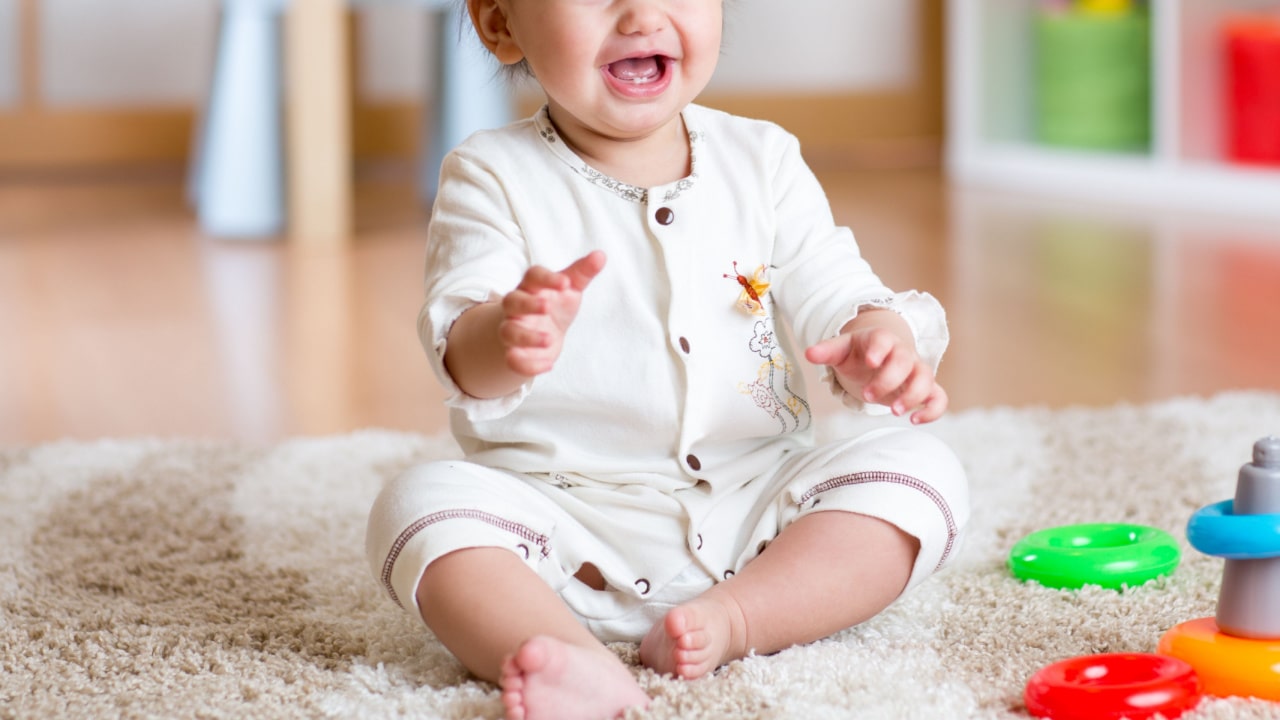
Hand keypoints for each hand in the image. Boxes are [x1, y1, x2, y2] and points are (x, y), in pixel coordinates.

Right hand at [499, 251, 605, 376]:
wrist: (542, 333)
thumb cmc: (555, 304)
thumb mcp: (570, 289)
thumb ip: (583, 272)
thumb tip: (601, 255)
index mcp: (532, 287)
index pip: (532, 275)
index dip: (546, 278)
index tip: (565, 283)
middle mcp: (517, 307)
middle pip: (511, 301)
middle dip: (528, 305)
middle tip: (548, 308)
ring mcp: (513, 330)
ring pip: (509, 332)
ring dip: (527, 337)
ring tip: (549, 339)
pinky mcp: (515, 352)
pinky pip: (513, 360)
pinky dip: (529, 365)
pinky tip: (549, 365)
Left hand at [805, 313, 947, 423]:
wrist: (878, 359)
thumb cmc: (858, 354)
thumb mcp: (841, 350)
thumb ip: (827, 351)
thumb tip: (809, 353)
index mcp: (880, 339)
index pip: (883, 339)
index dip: (879, 349)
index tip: (870, 361)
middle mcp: (902, 353)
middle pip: (905, 361)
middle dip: (888, 380)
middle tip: (868, 396)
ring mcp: (916, 370)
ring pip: (926, 378)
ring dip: (913, 396)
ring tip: (893, 411)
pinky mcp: (924, 389)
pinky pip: (939, 397)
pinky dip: (933, 409)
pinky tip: (915, 421)